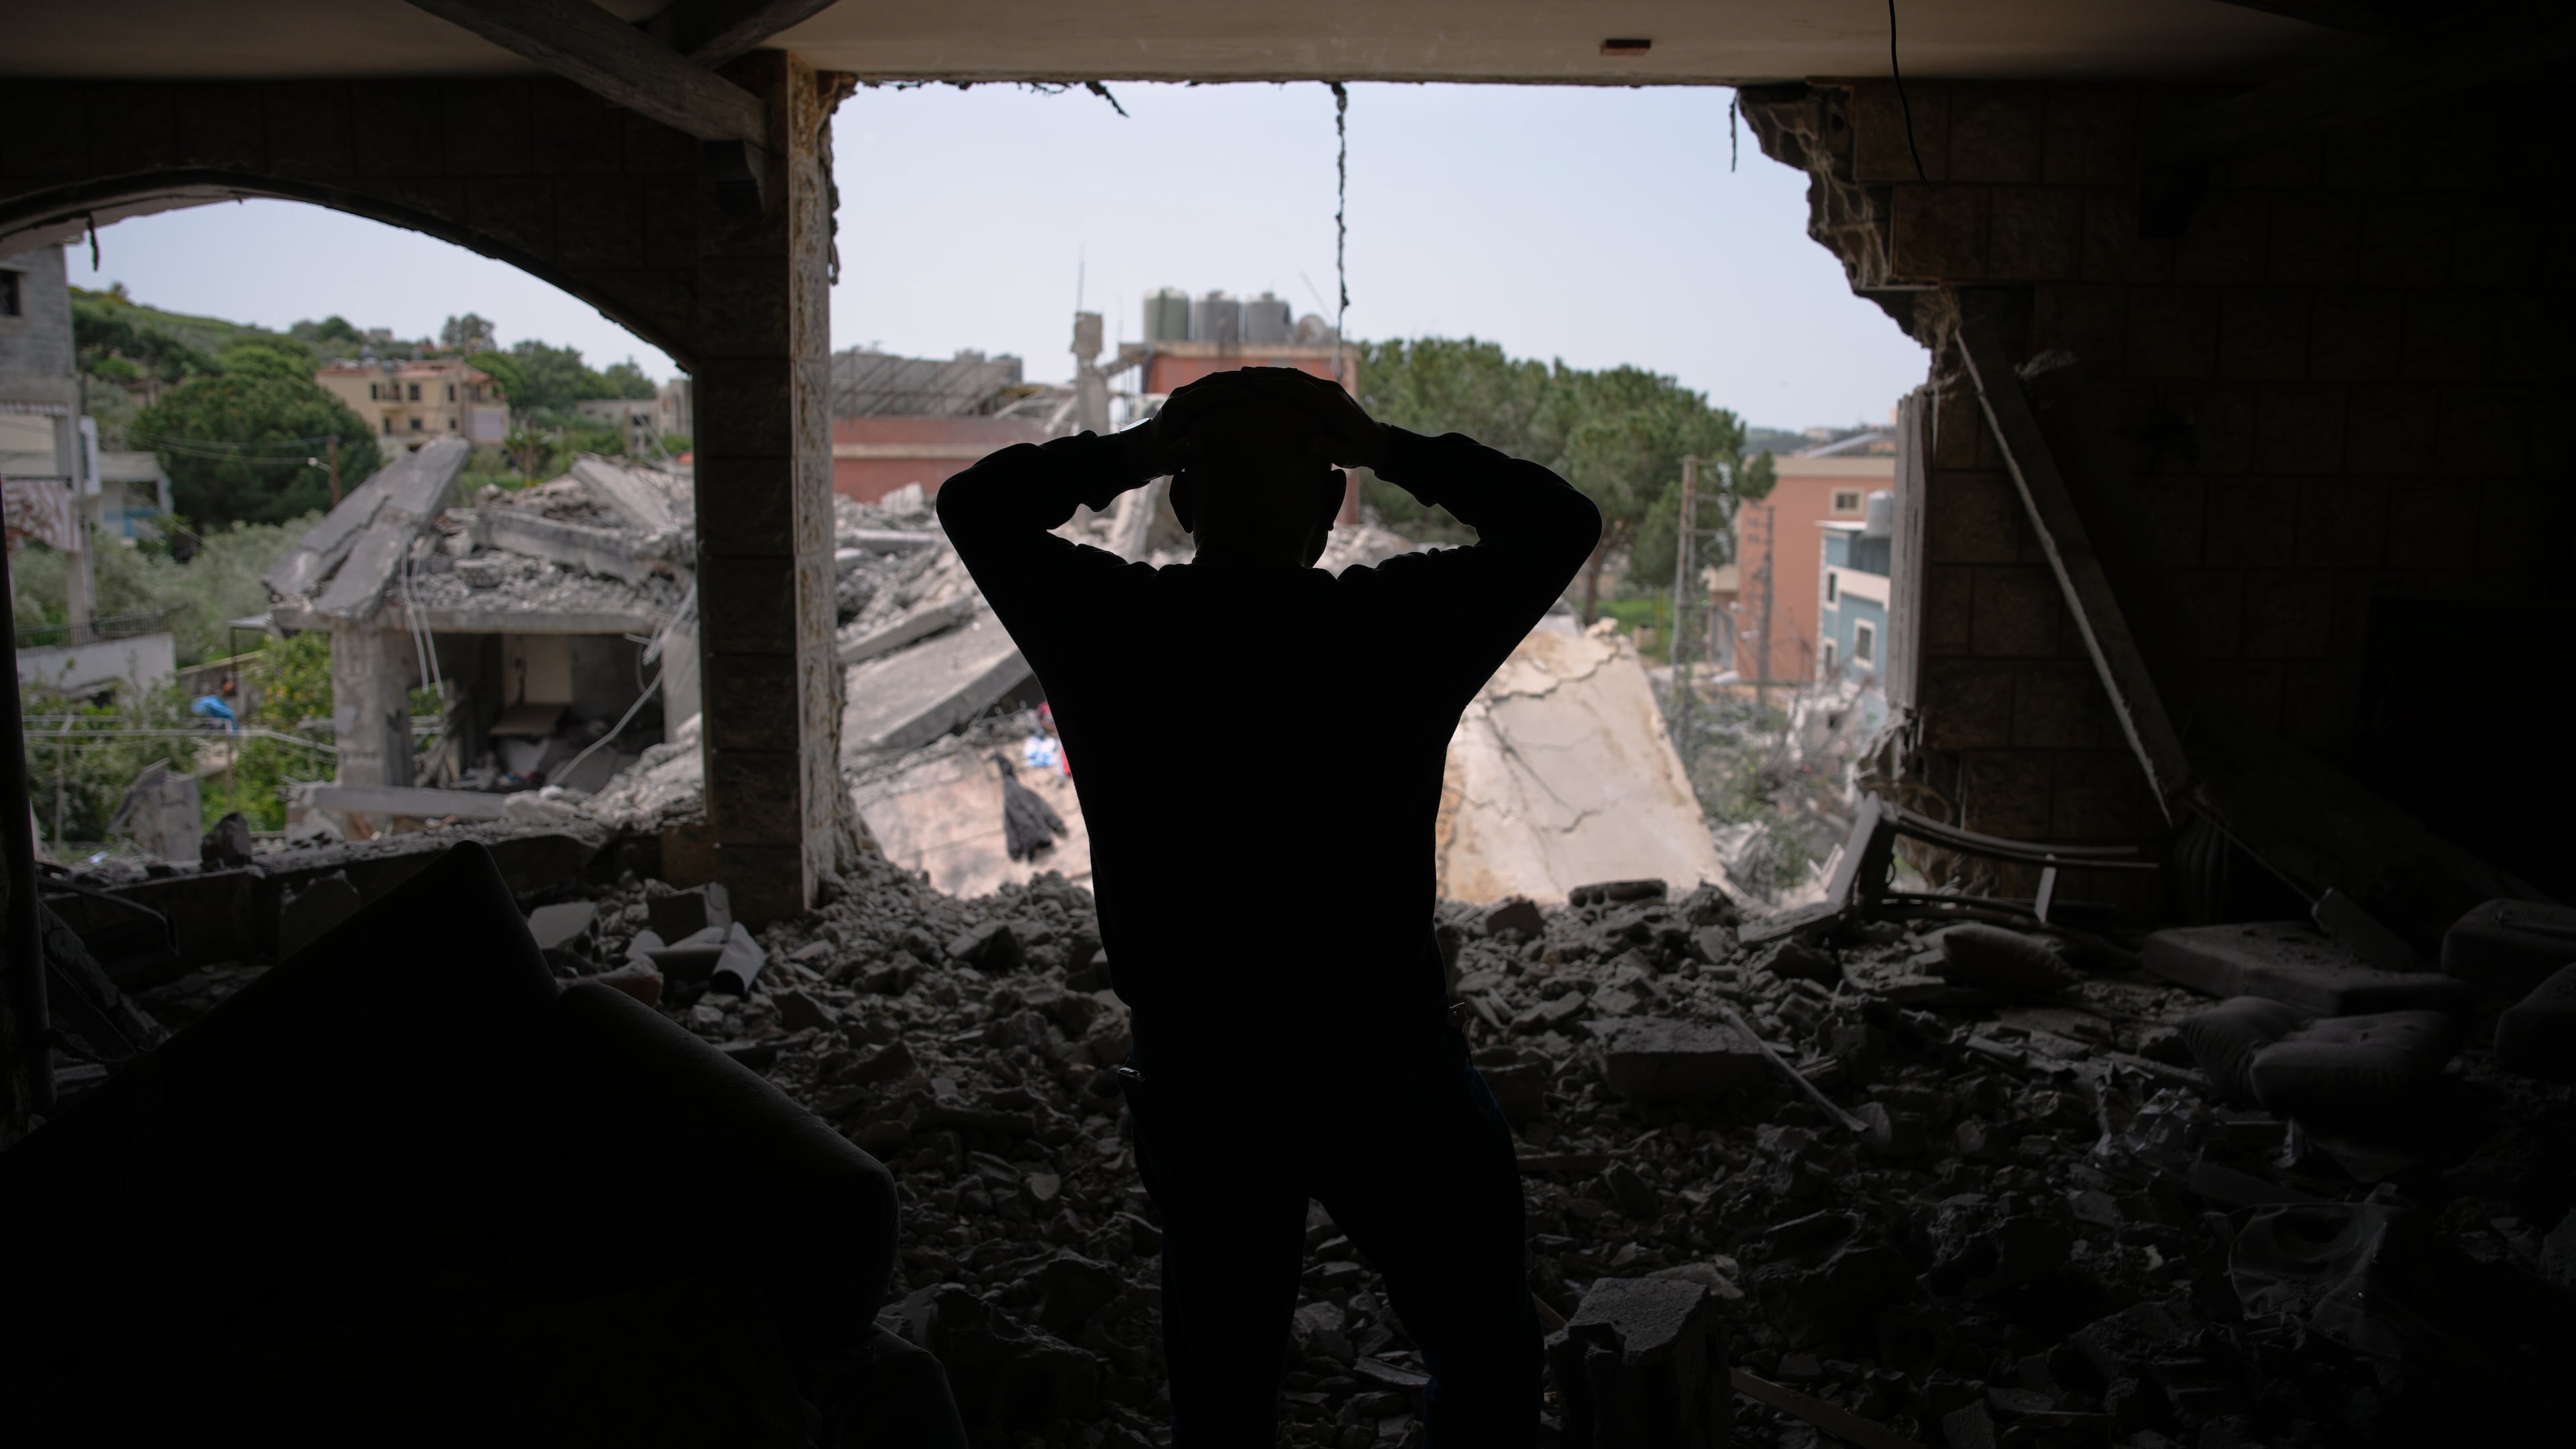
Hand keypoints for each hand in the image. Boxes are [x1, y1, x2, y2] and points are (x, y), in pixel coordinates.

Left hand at [1113, 370, 1257, 479]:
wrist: (1146, 448)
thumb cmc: (1159, 458)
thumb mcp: (1166, 461)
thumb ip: (1180, 453)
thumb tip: (1198, 443)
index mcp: (1174, 410)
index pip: (1202, 395)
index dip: (1224, 392)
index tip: (1246, 393)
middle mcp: (1179, 396)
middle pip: (1210, 381)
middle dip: (1235, 380)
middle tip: (1261, 383)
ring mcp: (1185, 393)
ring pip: (1213, 379)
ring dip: (1236, 379)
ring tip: (1260, 382)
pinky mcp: (1192, 395)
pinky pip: (1213, 385)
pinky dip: (1231, 384)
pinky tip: (1250, 388)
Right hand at [1243, 368, 1387, 471]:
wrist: (1377, 441)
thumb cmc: (1359, 451)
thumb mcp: (1346, 455)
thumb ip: (1328, 449)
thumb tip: (1308, 444)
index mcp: (1333, 404)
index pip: (1301, 389)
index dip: (1277, 385)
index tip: (1255, 384)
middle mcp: (1330, 391)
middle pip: (1295, 377)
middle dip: (1269, 375)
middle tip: (1243, 375)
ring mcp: (1328, 388)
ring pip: (1296, 376)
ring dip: (1272, 374)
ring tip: (1248, 375)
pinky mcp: (1325, 391)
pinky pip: (1300, 381)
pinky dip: (1282, 379)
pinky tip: (1265, 381)